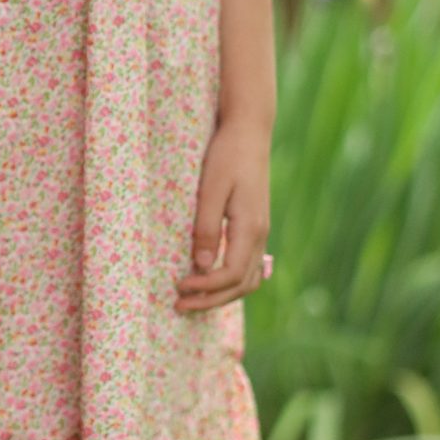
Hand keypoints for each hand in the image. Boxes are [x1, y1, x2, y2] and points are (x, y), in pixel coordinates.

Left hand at [176, 116, 271, 314]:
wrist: (248, 132)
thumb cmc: (226, 156)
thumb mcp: (210, 190)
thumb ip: (206, 229)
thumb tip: (202, 266)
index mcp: (250, 228)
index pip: (230, 274)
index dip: (205, 288)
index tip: (178, 288)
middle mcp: (260, 235)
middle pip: (241, 285)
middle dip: (211, 300)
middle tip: (179, 307)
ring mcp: (260, 232)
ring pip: (247, 279)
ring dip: (221, 294)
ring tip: (192, 299)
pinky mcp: (254, 227)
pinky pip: (247, 266)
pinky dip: (230, 281)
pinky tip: (208, 279)